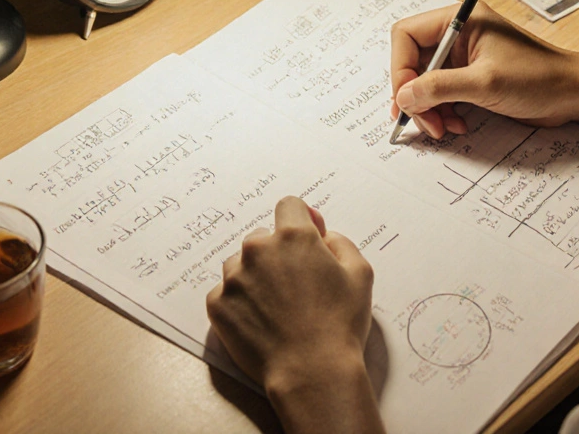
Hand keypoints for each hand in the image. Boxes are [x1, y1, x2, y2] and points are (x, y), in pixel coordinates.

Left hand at [207, 197, 382, 433]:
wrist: (311, 371)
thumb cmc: (340, 324)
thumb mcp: (360, 274)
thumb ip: (341, 242)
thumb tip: (323, 234)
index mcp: (293, 237)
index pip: (289, 206)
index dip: (300, 222)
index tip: (306, 241)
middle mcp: (258, 250)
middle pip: (261, 237)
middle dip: (276, 253)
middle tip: (294, 285)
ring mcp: (234, 278)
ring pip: (240, 264)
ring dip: (254, 276)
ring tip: (275, 307)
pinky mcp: (218, 304)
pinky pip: (225, 292)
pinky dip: (239, 302)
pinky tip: (259, 320)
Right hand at [392, 2, 578, 147]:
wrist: (572, 94)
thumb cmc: (539, 78)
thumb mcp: (485, 83)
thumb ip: (440, 87)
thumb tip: (403, 96)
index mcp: (460, 21)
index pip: (406, 36)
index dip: (400, 69)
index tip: (407, 99)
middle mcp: (457, 35)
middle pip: (411, 62)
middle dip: (414, 95)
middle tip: (426, 123)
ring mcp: (463, 58)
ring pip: (423, 83)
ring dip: (428, 109)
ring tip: (444, 128)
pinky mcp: (470, 78)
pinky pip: (440, 95)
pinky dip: (443, 113)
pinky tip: (459, 125)